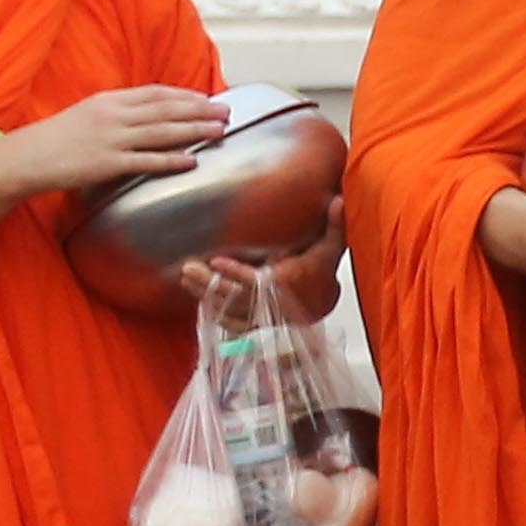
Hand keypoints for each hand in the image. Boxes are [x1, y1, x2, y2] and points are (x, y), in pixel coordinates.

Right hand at [0, 85, 225, 227]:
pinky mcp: (107, 163)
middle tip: (225, 111)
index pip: (155, 92)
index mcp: (109, 100)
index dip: (184, 95)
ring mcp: (111, 139)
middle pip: (165, 109)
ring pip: (162, 132)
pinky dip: (171, 159)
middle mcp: (113, 115)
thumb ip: (119, 111)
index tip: (206, 98)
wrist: (28, 156)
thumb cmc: (59, 137)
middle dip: (199, 109)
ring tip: (220, 130)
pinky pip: (146, 160)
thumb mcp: (89, 113)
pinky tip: (191, 160)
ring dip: (194, 130)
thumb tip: (149, 113)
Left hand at [174, 194, 344, 321]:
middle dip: (211, 283)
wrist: (325, 300)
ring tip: (187, 278)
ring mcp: (266, 316)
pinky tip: (200, 299)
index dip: (237, 272)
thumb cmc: (322, 270)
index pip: (261, 281)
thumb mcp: (331, 246)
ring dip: (206, 295)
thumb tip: (339, 201)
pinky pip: (235, 324)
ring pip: (231, 310)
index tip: (217, 261)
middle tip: (189, 268)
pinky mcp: (258, 323)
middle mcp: (276, 303)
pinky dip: (217, 314)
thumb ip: (335, 225)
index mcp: (290, 283)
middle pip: (238, 296)